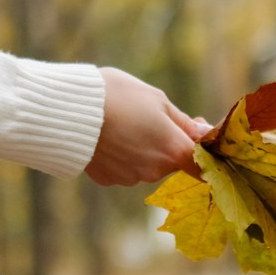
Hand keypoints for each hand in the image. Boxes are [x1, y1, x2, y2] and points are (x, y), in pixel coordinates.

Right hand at [84, 68, 211, 186]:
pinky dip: (119, 155)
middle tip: (146, 115)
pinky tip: (106, 134)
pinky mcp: (108, 179)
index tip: (192, 135)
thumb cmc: (118, 96)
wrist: (70, 110)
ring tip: (120, 121)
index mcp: (172, 150)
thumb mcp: (156, 99)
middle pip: (169, 160)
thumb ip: (183, 122)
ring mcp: (130, 177)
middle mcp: (154, 171)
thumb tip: (205, 133)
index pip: (201, 166)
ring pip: (144, 164)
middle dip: (163, 142)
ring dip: (139, 148)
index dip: (201, 153)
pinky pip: (121, 168)